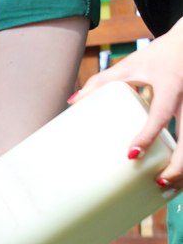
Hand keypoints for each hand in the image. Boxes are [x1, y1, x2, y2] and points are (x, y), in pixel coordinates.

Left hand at [70, 17, 182, 188]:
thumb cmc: (156, 55)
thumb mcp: (129, 64)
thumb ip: (101, 82)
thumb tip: (72, 103)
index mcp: (170, 83)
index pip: (161, 113)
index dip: (148, 134)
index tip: (131, 155)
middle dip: (179, 163)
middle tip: (159, 183)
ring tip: (169, 188)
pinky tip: (180, 177)